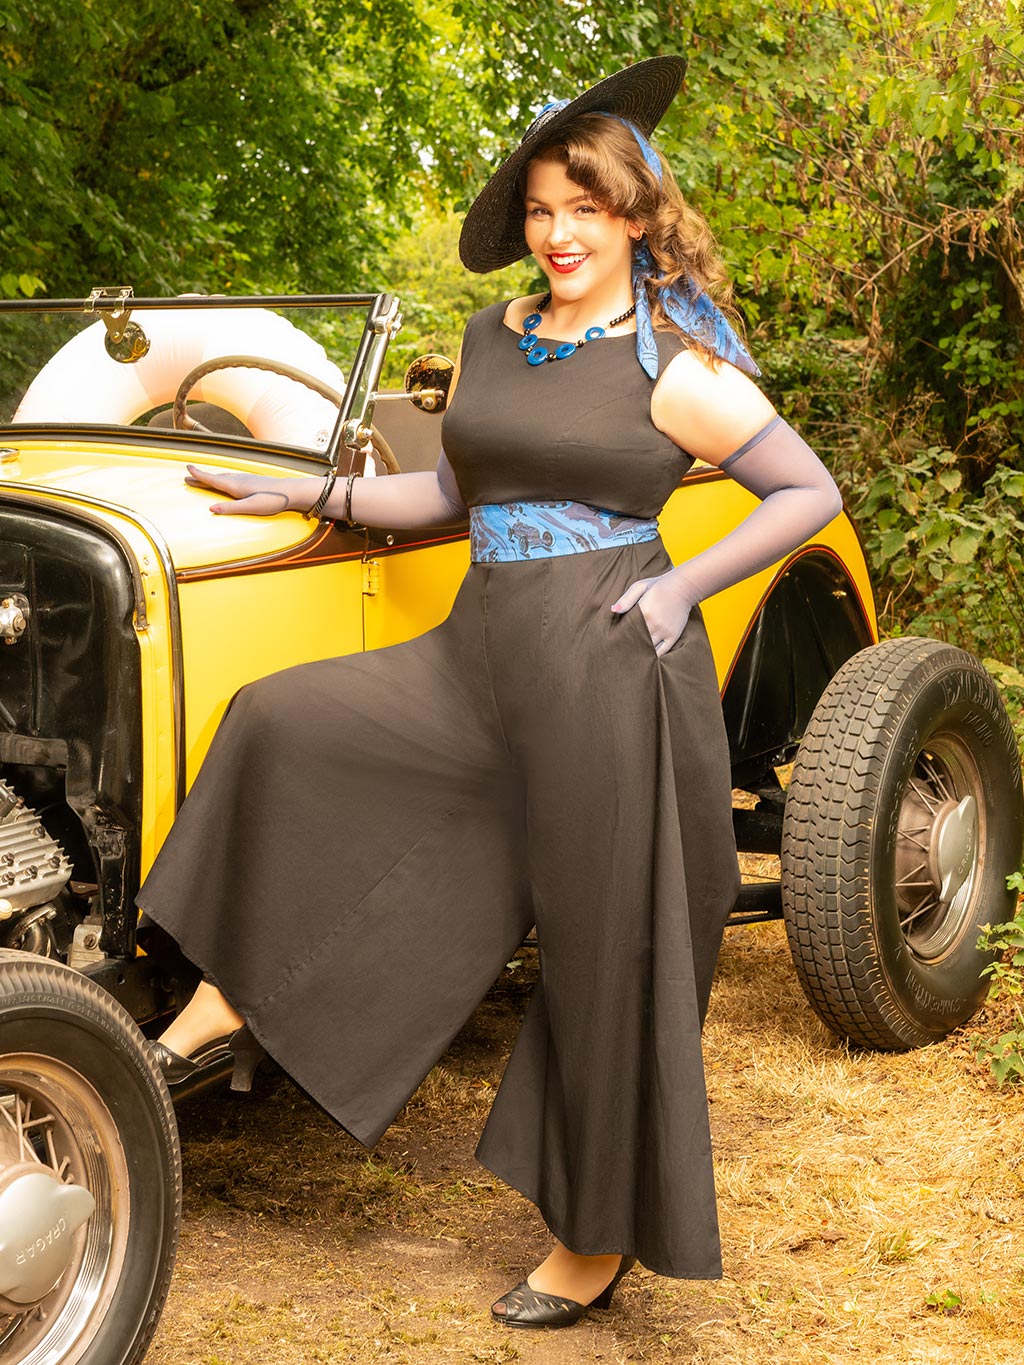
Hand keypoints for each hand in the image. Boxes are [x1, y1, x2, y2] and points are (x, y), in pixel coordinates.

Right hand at [184, 464, 306, 515]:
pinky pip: (232, 477)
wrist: (292, 491)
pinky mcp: (253, 481)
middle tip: (187, 475)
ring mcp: (247, 479)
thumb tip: (211, 509)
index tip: (187, 469)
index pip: (213, 481)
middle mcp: (240, 480)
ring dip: (212, 477)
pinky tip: (227, 480)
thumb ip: (231, 508)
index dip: (199, 475)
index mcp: (236, 487)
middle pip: (216, 478)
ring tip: (203, 477)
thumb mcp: (251, 507)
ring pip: (224, 476)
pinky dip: (223, 477)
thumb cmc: (273, 500)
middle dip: (201, 476)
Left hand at [611, 569, 698, 656]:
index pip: (627, 629)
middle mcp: (654, 624)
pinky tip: (647, 658)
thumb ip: (626, 599)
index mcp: (644, 611)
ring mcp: (664, 631)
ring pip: (648, 648)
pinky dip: (654, 655)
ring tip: (632, 657)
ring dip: (640, 652)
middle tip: (621, 652)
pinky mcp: (673, 636)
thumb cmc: (659, 586)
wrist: (683, 587)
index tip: (614, 641)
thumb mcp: (640, 586)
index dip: (620, 636)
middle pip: (637, 641)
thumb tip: (613, 610)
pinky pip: (662, 651)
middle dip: (629, 646)